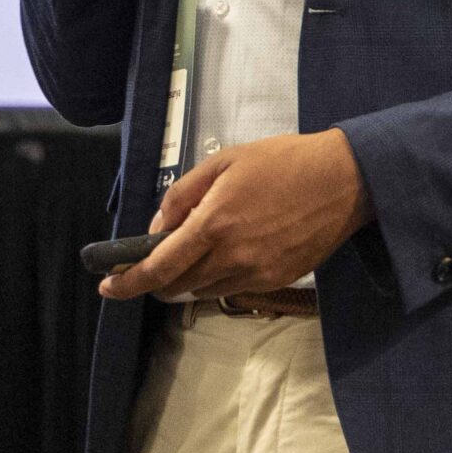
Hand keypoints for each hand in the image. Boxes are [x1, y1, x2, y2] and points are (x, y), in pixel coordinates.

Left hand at [97, 129, 374, 302]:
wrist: (343, 180)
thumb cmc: (282, 161)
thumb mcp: (224, 162)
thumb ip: (183, 195)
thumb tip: (157, 228)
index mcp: (214, 224)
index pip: (159, 267)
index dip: (129, 282)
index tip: (108, 287)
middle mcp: (232, 257)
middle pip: (178, 287)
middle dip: (156, 281)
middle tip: (150, 263)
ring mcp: (256, 273)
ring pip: (204, 291)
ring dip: (187, 280)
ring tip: (193, 252)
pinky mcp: (277, 280)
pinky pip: (233, 289)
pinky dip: (218, 278)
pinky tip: (226, 254)